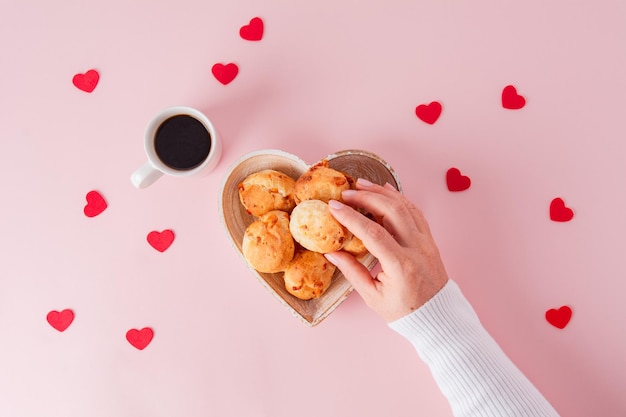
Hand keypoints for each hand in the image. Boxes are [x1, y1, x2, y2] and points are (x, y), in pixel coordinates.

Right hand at [325, 178, 448, 321]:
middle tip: (346, 193)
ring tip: (361, 185)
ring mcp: (426, 242)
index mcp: (400, 266)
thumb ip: (351, 271)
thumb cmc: (404, 311)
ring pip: (405, 207)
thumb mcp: (373, 296)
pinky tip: (385, 190)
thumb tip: (331, 252)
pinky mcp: (429, 239)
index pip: (373, 233)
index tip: (334, 207)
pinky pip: (415, 211)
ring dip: (382, 193)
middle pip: (391, 211)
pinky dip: (399, 198)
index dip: (351, 217)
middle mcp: (416, 249)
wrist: (437, 316)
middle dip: (366, 198)